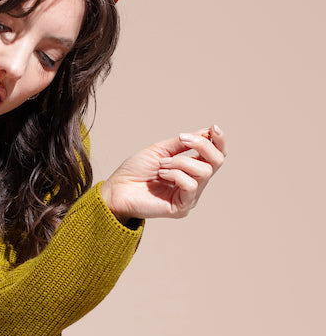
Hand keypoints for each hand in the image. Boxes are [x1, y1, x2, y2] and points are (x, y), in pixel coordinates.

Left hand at [100, 126, 227, 222]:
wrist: (116, 189)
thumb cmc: (135, 170)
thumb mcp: (161, 150)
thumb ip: (184, 143)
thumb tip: (207, 132)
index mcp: (191, 170)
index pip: (216, 156)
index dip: (219, 141)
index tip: (213, 128)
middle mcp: (194, 184)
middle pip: (217, 162)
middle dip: (202, 145)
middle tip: (182, 140)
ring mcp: (189, 197)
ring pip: (204, 172)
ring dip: (181, 161)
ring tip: (162, 164)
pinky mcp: (181, 208)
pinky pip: (190, 185)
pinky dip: (176, 174)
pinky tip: (161, 175)